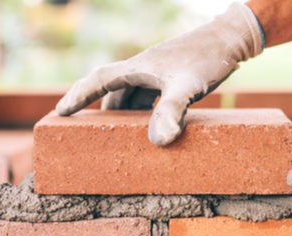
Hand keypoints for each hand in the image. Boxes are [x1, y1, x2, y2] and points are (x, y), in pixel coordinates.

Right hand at [55, 2, 262, 145]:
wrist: (231, 39)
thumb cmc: (208, 58)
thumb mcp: (188, 86)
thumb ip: (171, 111)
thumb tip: (159, 141)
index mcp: (137, 68)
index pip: (98, 80)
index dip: (77, 96)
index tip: (59, 112)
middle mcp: (142, 69)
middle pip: (111, 91)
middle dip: (97, 111)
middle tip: (84, 133)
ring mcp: (156, 73)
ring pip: (129, 96)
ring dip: (121, 114)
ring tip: (116, 138)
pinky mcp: (171, 77)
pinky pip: (147, 97)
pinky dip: (142, 112)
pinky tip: (150, 127)